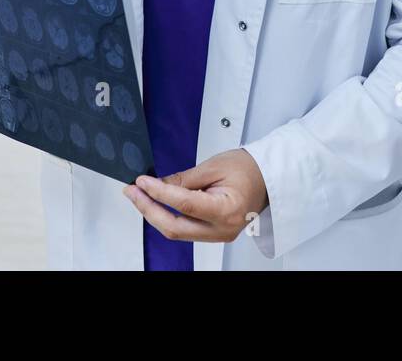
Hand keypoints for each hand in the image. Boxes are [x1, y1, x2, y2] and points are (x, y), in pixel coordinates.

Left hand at [123, 148, 269, 243]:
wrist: (269, 176)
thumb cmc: (249, 168)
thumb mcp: (213, 166)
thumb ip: (183, 180)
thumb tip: (156, 185)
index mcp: (227, 209)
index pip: (184, 204)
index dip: (159, 193)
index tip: (142, 182)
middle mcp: (223, 228)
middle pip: (175, 227)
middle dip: (148, 209)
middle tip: (132, 192)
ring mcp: (219, 234)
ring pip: (177, 232)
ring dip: (155, 214)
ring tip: (140, 196)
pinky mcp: (214, 233)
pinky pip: (186, 230)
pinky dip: (169, 217)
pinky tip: (158, 204)